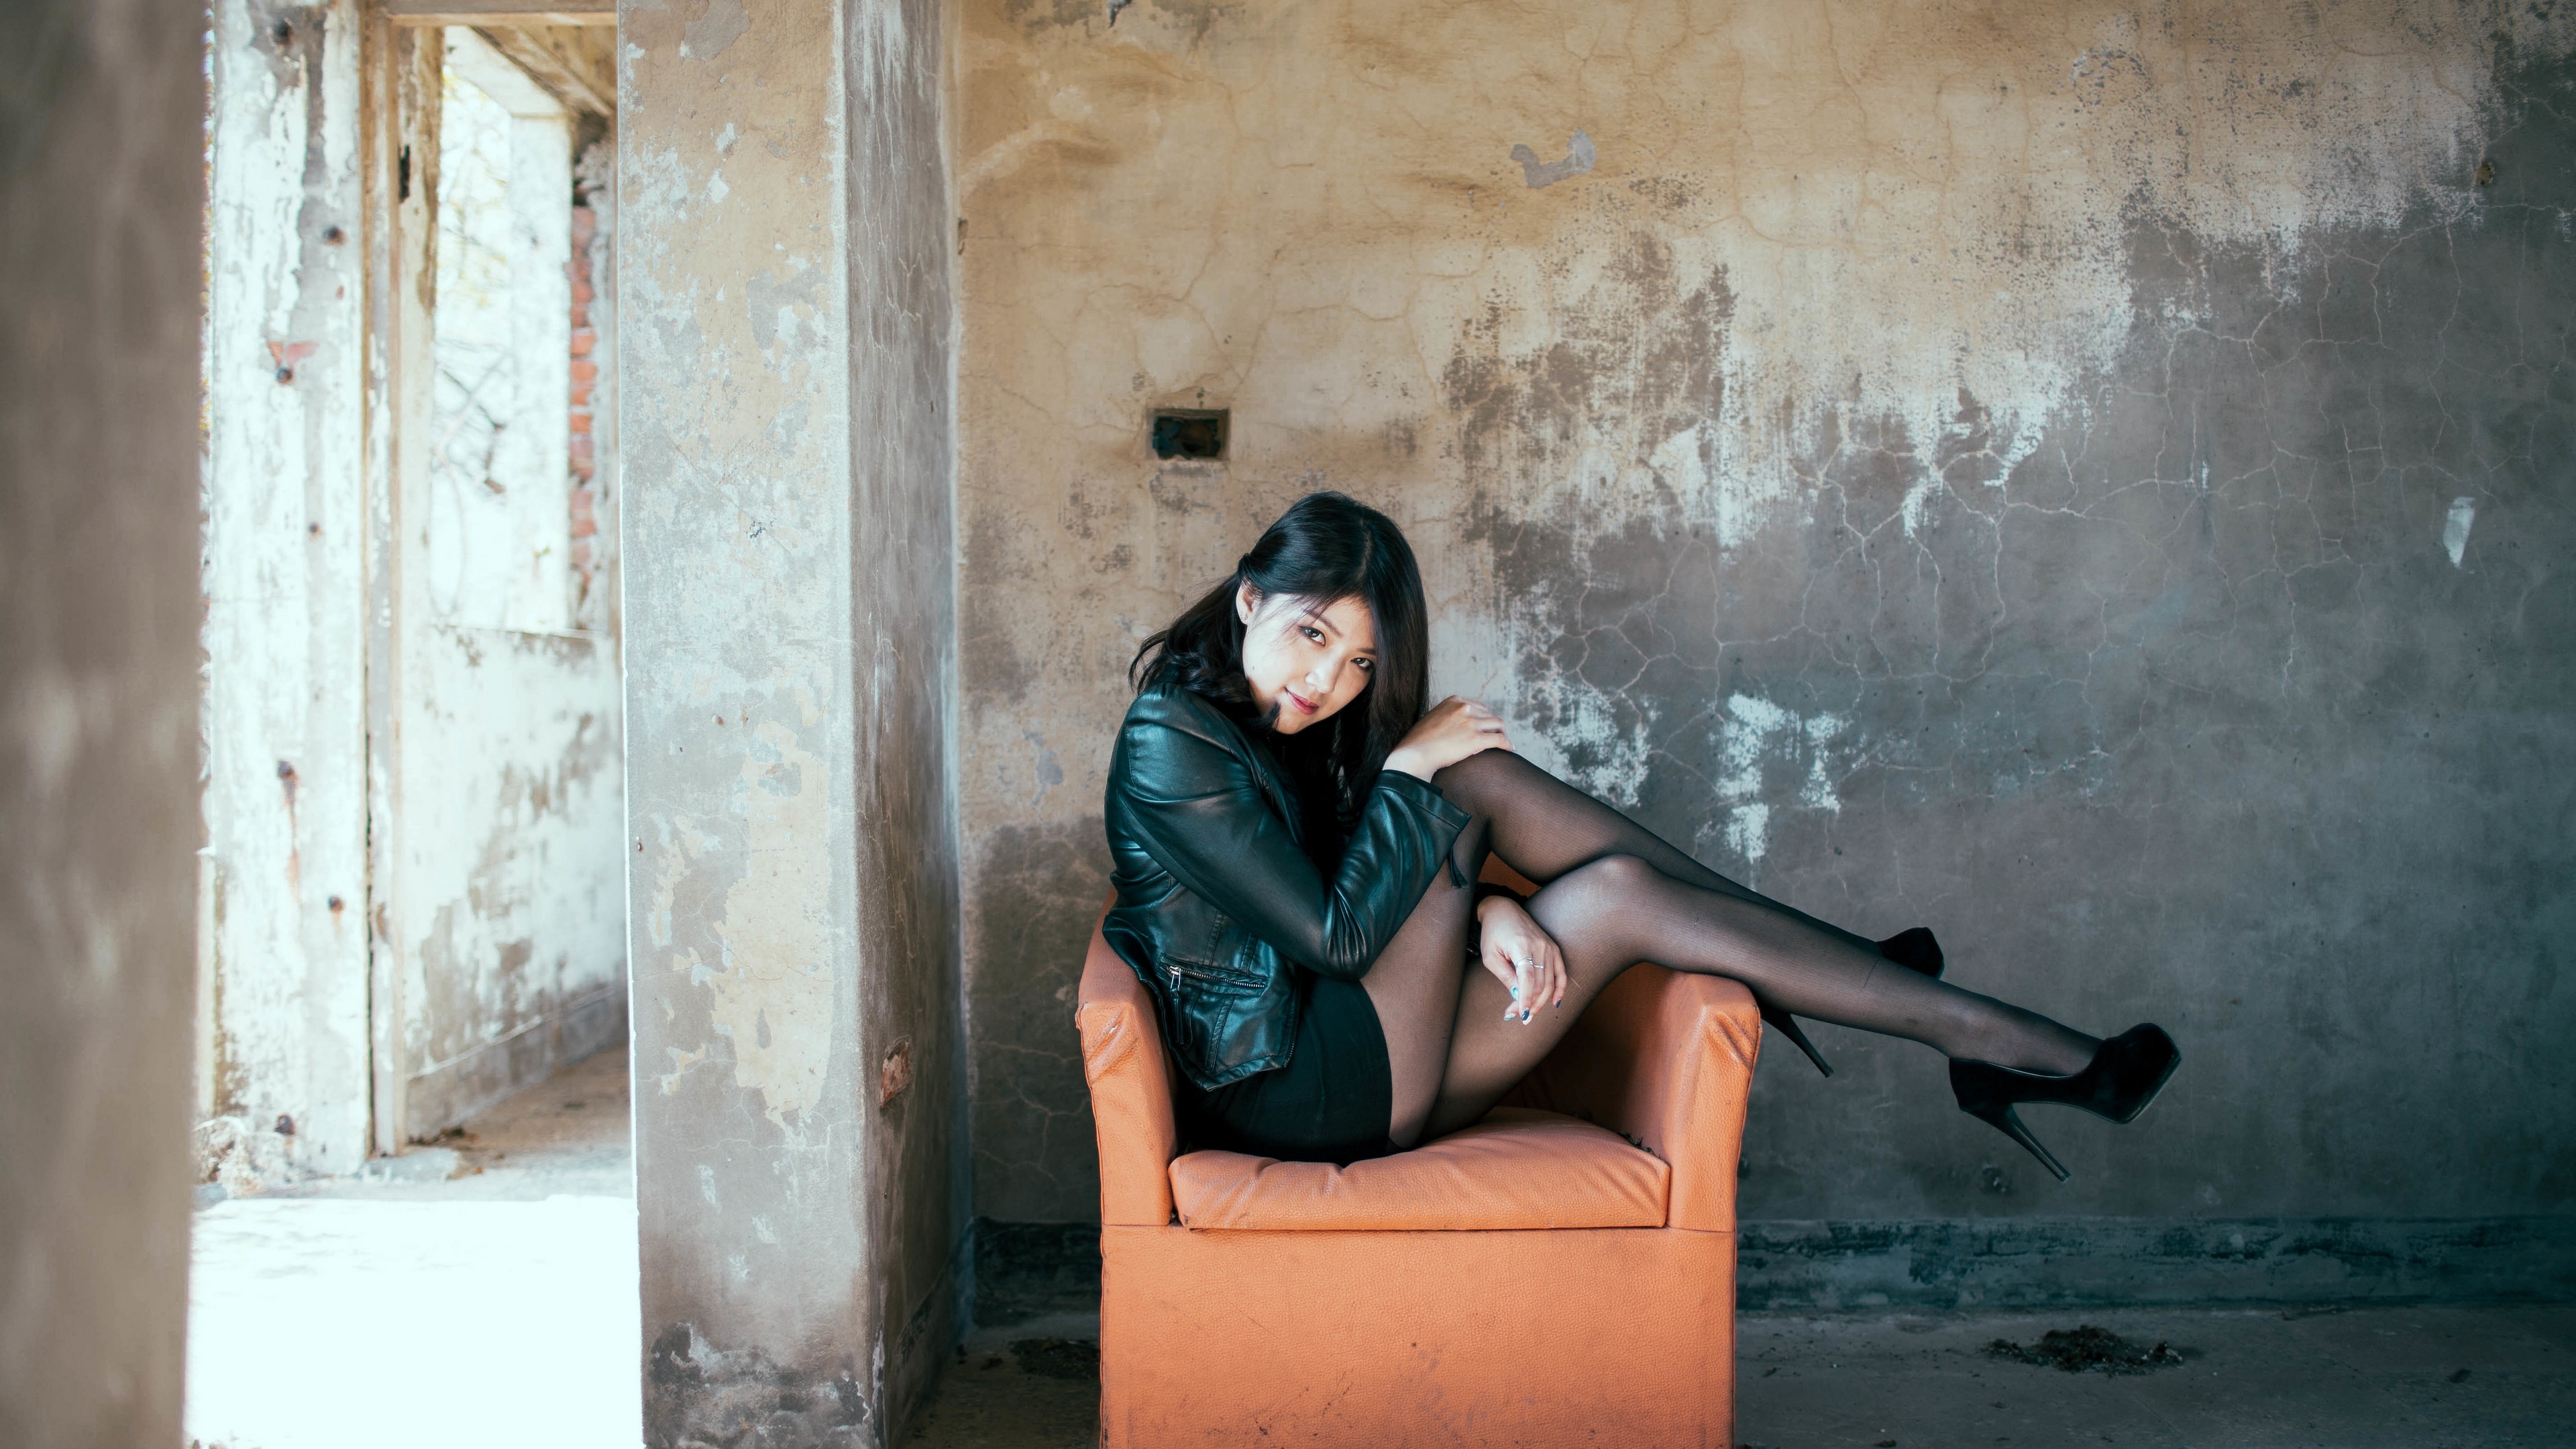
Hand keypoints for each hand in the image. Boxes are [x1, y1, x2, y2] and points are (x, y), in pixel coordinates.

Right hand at [1382, 696, 1510, 779]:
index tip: (1487, 728)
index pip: (1479, 706)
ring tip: (1504, 744)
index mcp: (1454, 700)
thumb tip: (1459, 726)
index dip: (1484, 719)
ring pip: (1498, 725)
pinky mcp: (1475, 739)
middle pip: (1490, 715)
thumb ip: (1448, 716)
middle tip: (1497, 738)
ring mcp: (1470, 722)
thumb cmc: (1419, 741)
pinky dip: (1507, 744)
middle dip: (1494, 727)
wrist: (1413, 754)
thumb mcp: (1433, 718)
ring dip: (1503, 734)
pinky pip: (1500, 739)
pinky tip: (1509, 749)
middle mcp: (1464, 708)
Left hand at [1475, 896, 1565, 1022]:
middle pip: (1540, 983)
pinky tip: (1554, 1003)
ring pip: (1550, 982)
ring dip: (1541, 1001)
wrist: (1504, 910)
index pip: (1528, 978)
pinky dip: (1560, 989)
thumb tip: (1517, 997)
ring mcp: (1549, 947)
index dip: (1526, 999)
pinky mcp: (1554, 948)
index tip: (1521, 1015)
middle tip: (1516, 1016)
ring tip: (1529, 1013)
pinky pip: (1561, 973)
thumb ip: (1505, 976)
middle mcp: (1540, 946)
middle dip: (1529, 1003)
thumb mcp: (1491, 956)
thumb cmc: (1493, 933)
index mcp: (1522, 946)